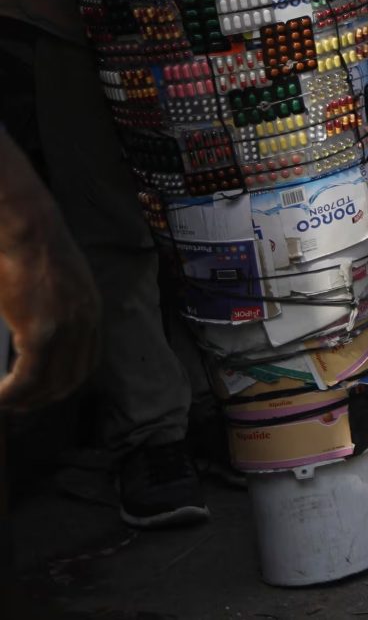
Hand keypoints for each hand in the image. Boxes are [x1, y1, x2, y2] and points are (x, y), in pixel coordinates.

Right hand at [0, 150, 99, 412]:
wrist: (27, 228)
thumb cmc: (30, 250)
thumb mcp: (55, 284)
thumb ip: (53, 311)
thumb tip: (32, 337)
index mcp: (91, 311)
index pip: (87, 362)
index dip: (64, 383)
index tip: (43, 393)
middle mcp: (86, 323)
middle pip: (71, 379)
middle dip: (45, 398)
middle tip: (19, 405)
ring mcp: (66, 329)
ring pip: (48, 384)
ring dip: (25, 400)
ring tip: (6, 403)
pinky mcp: (41, 332)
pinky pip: (28, 377)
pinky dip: (11, 393)